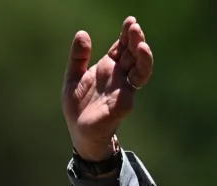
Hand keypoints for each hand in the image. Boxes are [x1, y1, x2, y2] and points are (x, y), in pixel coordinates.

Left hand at [62, 16, 152, 161]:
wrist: (80, 133)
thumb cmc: (78, 106)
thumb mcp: (73, 77)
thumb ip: (78, 57)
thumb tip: (82, 33)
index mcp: (108, 68)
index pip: (122, 47)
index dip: (127, 35)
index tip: (131, 21)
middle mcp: (120, 77)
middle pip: (133, 55)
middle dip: (135, 40)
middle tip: (134, 27)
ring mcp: (124, 91)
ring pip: (140, 71)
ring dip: (143, 58)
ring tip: (141, 44)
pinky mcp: (123, 105)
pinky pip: (131, 92)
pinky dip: (134, 79)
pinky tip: (132, 70)